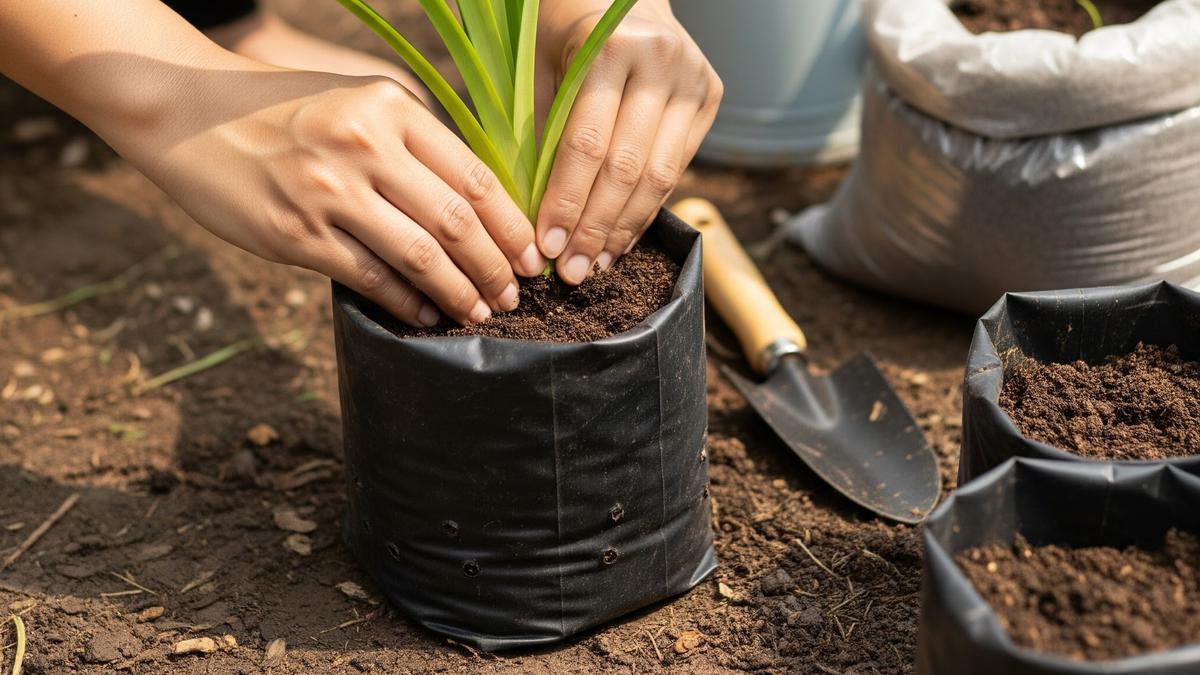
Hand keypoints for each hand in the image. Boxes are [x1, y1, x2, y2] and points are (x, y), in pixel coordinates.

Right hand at [123, 68, 545, 325]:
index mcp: (390, 108)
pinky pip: (369, 278)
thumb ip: (415, 141)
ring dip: (460, 293)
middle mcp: (363, 145)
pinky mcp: (296, 234)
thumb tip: (479, 201)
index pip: (473, 176)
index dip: (511, 225)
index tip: (530, 255)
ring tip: (481, 312)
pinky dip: (407, 303)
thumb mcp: (358, 101)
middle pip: (455, 221)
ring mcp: (328, 191)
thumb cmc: (286, 110)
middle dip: (495, 267)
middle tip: (515, 295)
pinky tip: (427, 315)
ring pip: (419, 256)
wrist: (190, 114)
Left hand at [535, 0, 721, 283]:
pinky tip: (620, 241)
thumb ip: (540, 136)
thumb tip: (530, 222)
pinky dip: (646, 211)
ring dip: (624, 229)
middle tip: (571, 272)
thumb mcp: (539, 71)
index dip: (567, 201)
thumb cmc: (561, 37)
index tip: (546, 246)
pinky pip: (676, 169)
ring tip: (595, 266)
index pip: (588, 143)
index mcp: (613, 47)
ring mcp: (693, 79)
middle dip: (596, 227)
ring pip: (660, 176)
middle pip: (628, 167)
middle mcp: (663, 61)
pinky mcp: (710, 96)